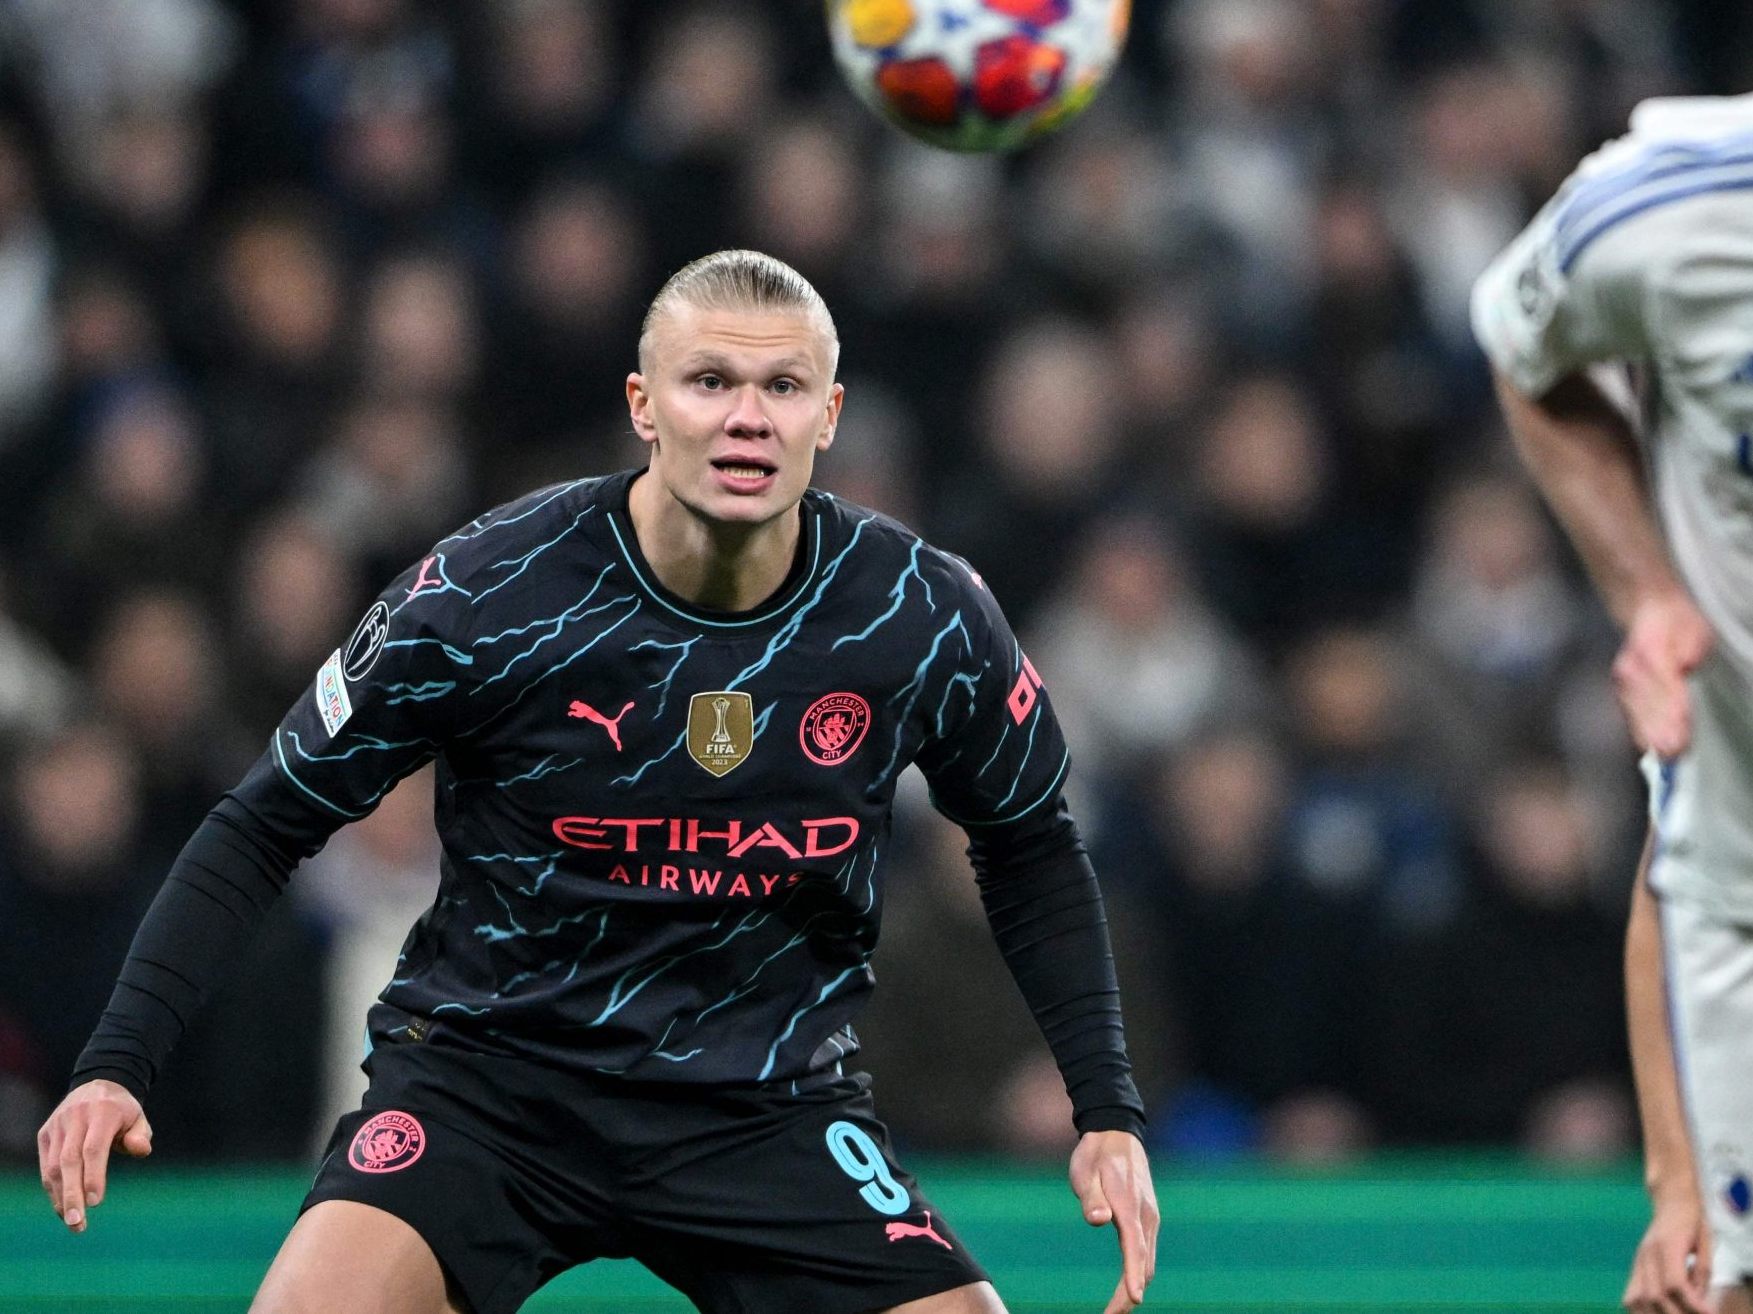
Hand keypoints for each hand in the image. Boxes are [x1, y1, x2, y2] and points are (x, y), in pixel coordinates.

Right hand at [37, 1079, 152, 1232]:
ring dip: (61, 1197)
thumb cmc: (122, 1111)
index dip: (93, 1175)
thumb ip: (140, 1135)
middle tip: (77, 1224)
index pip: (94, 1147)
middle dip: (72, 1195)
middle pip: (69, 1161)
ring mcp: (57, 1125)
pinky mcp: (45, 1134)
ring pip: (53, 1166)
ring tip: (72, 1222)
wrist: (97, 1085)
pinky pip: (45, 1166)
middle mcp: (75, 1117)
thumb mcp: (138, 1117)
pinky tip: (63, 1207)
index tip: (95, 1202)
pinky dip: (53, 1189)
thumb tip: (142, 1151)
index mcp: (102, 1111)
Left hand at [1070, 1130, 1157, 1312]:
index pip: (1134, 1247)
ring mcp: (1149, 1217)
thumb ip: (1091, 1198)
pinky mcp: (1146, 1218)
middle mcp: (1145, 1215)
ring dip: (1136, 1286)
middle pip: (1144, 1264)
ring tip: (1117, 1309)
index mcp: (1130, 1206)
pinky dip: (1139, 1272)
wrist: (1116, 1134)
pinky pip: (1146, 1252)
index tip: (1134, 1300)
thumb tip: (1099, 1221)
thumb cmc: (1095, 1155)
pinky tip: (1129, 1285)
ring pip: (1147, 1261)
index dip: (1133, 1276)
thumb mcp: (1084, 1172)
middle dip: (1130, 1293)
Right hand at [1613, 593, 1713, 758]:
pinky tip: (1652, 748)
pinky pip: (1631, 715)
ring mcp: (1622, 682)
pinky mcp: (1621, 692)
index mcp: (1650, 652)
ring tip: (1666, 758)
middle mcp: (1630, 670)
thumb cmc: (1679, 625)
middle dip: (1661, 732)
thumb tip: (1685, 667)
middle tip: (1674, 755)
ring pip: (1637, 715)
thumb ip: (1689, 652)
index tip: (1679, 734)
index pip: (1664, 687)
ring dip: (1652, 737)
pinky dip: (1642, 733)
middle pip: (1647, 707)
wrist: (1651, 611)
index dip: (1673, 713)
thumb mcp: (1694, 633)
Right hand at [1622, 1190, 1711, 1313]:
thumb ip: (1702, 1273)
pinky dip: (1639, 1308)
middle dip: (1676, 1313)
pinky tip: (1654, 1312)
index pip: (1675, 1283)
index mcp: (1668, 1245)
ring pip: (1637, 1297)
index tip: (1708, 1313)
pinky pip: (1630, 1293)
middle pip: (1655, 1295)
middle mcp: (1648, 1253)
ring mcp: (1638, 1259)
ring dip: (1654, 1313)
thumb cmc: (1692, 1220)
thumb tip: (1697, 1298)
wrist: (1671, 1199)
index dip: (1692, 1304)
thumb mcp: (1706, 1243)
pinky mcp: (1636, 1264)